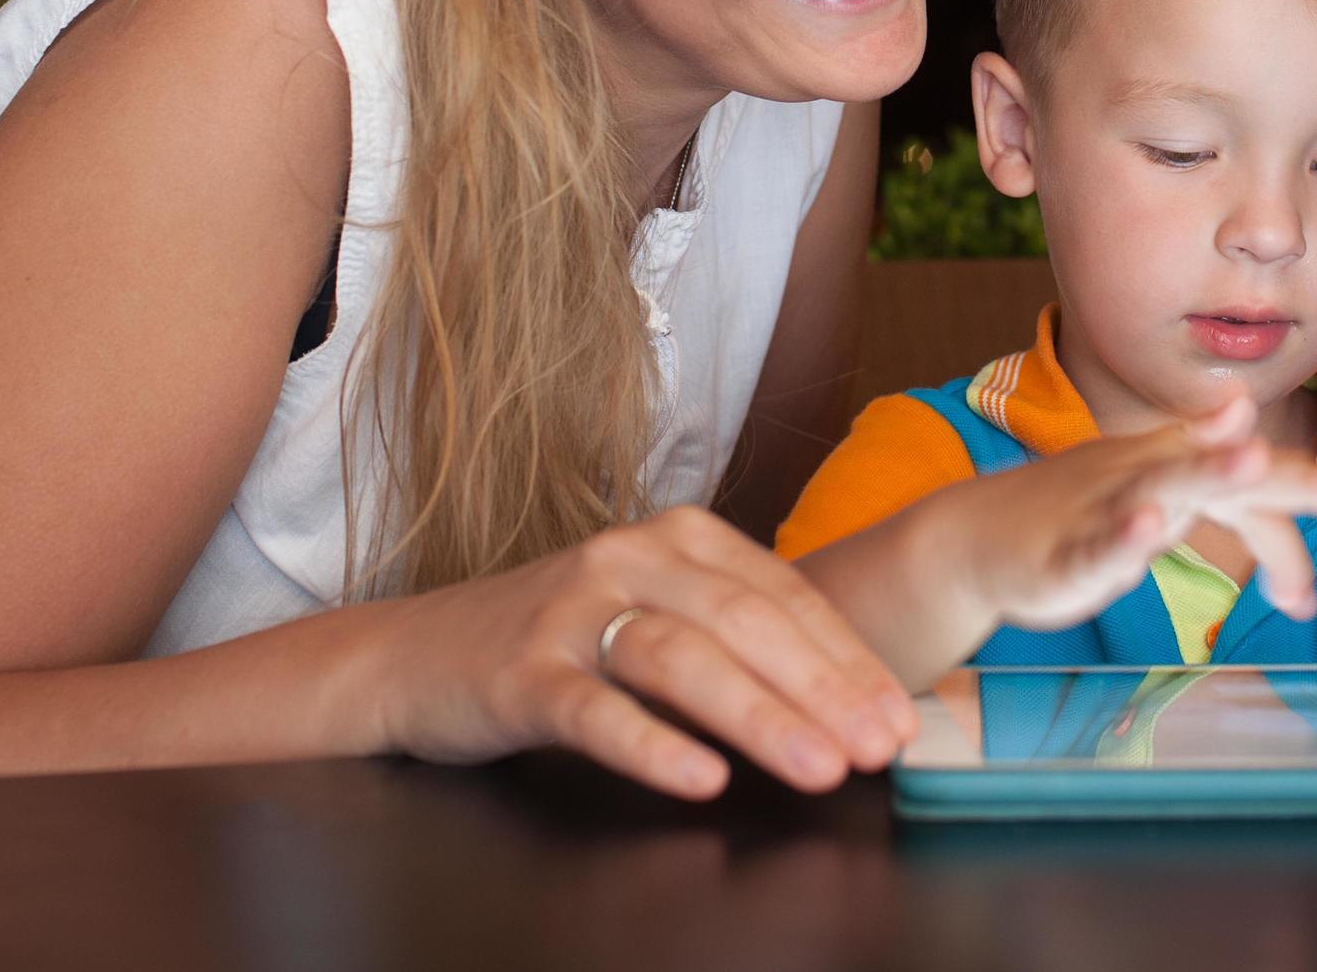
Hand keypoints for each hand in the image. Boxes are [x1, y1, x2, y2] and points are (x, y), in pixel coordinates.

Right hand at [373, 504, 920, 798]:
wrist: (417, 654)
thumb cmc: (561, 640)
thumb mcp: (655, 614)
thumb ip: (736, 638)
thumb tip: (845, 700)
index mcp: (680, 536)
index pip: (786, 596)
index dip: (849, 659)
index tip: (899, 718)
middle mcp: (631, 557)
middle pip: (747, 622)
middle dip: (824, 690)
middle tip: (877, 749)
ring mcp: (573, 611)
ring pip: (683, 659)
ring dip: (760, 718)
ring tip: (819, 769)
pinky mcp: (522, 671)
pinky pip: (596, 710)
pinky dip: (654, 745)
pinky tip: (703, 780)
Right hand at [937, 394, 1316, 633]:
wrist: (973, 537)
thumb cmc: (1078, 512)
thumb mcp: (1156, 492)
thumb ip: (1217, 478)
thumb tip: (1260, 428)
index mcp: (1177, 467)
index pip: (1259, 486)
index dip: (1306, 521)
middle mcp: (1148, 476)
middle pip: (1231, 472)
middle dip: (1299, 481)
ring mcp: (1104, 508)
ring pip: (1162, 489)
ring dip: (1208, 474)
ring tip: (1249, 463)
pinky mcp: (1064, 551)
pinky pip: (1097, 544)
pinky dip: (1123, 534)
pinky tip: (1150, 526)